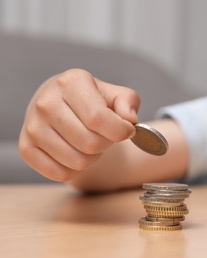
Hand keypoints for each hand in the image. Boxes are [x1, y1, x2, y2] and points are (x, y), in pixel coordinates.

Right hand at [19, 69, 139, 181]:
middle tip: (104, 135)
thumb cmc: (91, 100)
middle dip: (106, 144)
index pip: (98, 118)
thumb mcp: (114, 94)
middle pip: (90, 143)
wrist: (58, 104)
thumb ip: (128, 102)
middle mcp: (46, 102)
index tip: (127, 131)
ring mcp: (32, 126)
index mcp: (70, 83)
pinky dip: (76, 170)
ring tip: (90, 142)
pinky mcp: (26, 148)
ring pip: (77, 161)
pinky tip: (75, 152)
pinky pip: (61, 174)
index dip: (121, 131)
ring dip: (92, 157)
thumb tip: (129, 118)